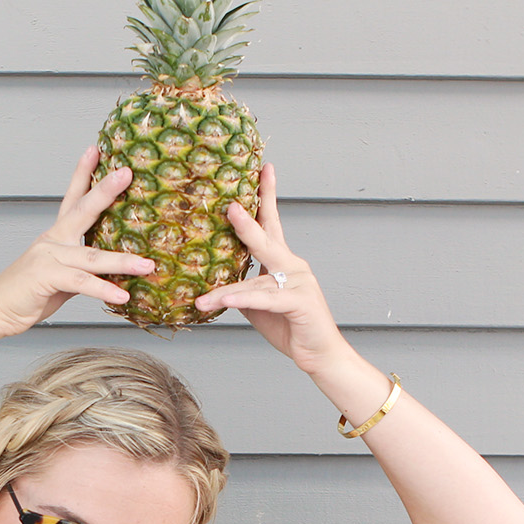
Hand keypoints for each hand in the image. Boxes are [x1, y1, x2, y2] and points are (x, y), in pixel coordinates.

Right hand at [0, 147, 155, 335]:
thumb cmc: (28, 294)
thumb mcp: (61, 278)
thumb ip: (85, 270)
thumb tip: (113, 274)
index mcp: (56, 237)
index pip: (72, 199)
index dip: (83, 173)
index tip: (96, 150)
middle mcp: (52, 241)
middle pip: (83, 210)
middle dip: (105, 190)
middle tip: (125, 172)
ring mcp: (48, 257)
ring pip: (92, 255)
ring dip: (123, 261)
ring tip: (148, 265)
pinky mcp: (46, 277)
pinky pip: (81, 282)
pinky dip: (103, 289)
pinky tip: (122, 294)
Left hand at [195, 164, 347, 373]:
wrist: (320, 355)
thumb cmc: (291, 328)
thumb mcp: (258, 306)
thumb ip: (241, 289)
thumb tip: (213, 282)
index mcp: (283, 263)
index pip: (272, 223)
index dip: (267, 196)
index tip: (263, 169)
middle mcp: (294, 267)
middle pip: (268, 237)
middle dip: (248, 220)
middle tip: (230, 205)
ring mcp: (299, 283)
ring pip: (258, 280)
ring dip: (226, 289)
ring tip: (203, 296)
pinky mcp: (300, 303)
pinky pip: (266, 300)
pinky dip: (244, 300)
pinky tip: (224, 301)